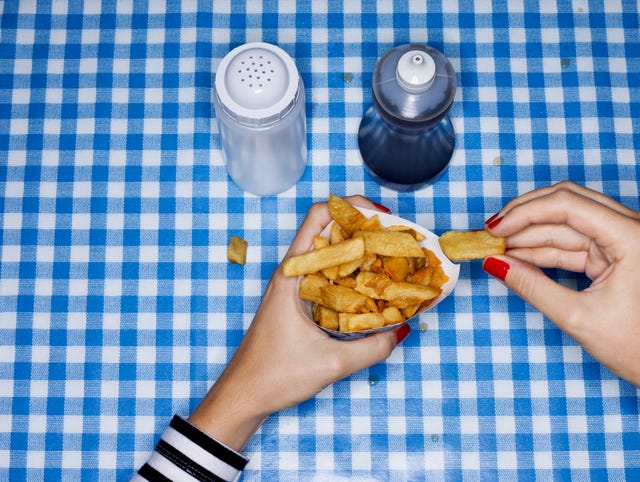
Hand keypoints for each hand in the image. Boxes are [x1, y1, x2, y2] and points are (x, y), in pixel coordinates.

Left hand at [188, 197, 409, 449]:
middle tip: (398, 240)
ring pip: (329, 254)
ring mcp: (293, 286)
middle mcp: (292, 273)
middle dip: (364, 229)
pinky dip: (351, 275)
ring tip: (392, 261)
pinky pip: (327, 277)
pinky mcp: (296, 302)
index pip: (319, 216)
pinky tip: (372, 289)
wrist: (242, 395)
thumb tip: (401, 331)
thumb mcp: (331, 364)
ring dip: (359, 252)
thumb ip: (372, 348)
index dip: (352, 206)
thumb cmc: (274, 376)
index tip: (383, 217)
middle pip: (329, 231)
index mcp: (292, 274)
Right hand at [483, 181, 639, 386]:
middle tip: (490, 232)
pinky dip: (543, 249)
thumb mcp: (579, 318)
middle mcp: (631, 229)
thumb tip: (496, 264)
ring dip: (530, 233)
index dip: (525, 213)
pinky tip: (517, 256)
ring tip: (497, 247)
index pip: (568, 205)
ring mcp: (622, 239)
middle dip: (524, 215)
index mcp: (632, 237)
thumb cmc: (639, 348)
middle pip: (567, 203)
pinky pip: (572, 242)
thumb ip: (533, 287)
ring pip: (566, 222)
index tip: (494, 229)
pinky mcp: (614, 253)